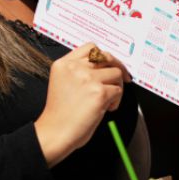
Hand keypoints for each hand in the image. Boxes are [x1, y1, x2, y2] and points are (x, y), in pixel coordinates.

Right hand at [34, 43, 129, 166]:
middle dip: (118, 66)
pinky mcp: (99, 93)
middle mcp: (75, 67)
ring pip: (116, 73)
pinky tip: (107, 109)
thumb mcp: (62, 82)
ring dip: (117, 86)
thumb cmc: (59, 114)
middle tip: (123, 78)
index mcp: (64, 64)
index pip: (91, 47)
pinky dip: (116, 101)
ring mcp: (88, 79)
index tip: (110, 64)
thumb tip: (104, 68)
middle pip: (106, 57)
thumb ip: (78, 71)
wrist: (55, 132)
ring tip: (108, 100)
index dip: (104, 56)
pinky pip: (118, 91)